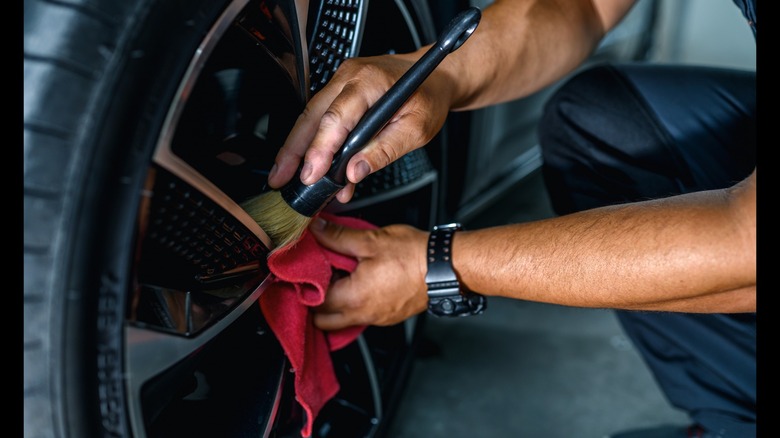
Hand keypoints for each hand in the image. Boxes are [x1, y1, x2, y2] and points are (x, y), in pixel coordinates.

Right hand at [267, 52, 453, 202]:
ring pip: (310, 117)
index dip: (319, 150)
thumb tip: (354, 171)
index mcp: (369, 81)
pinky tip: (313, 167)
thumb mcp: (417, 128)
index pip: (335, 118)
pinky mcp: (340, 91)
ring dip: (298, 149)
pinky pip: (322, 117)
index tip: (311, 175)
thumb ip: (385, 150)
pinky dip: (315, 143)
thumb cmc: (428, 96)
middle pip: (311, 116)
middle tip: (280, 178)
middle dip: (292, 150)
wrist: (435, 77)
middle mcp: (349, 76)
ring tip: (287, 177)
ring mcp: (341, 81)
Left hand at [309, 216, 429, 329]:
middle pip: (323, 320)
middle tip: (315, 278)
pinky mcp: (389, 316)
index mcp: (353, 298)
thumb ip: (338, 236)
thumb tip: (317, 229)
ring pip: (342, 321)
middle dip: (314, 302)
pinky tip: (358, 284)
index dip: (304, 285)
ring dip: (334, 305)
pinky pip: (361, 317)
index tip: (303, 270)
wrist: (446, 267)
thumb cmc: (414, 256)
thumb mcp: (370, 240)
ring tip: (336, 280)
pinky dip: (353, 305)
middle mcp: (363, 314)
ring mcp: (377, 318)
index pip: (313, 301)